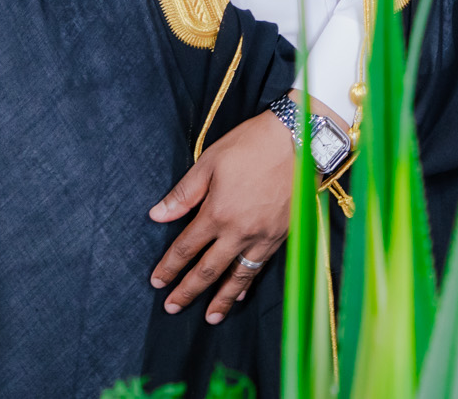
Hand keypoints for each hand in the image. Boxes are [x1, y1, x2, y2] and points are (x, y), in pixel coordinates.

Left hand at [150, 108, 295, 322]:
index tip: (157, 281)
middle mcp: (239, 231)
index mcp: (217, 212)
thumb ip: (184, 193)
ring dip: (221, 299)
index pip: (186, 248)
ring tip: (210, 317)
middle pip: (208, 269)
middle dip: (188, 290)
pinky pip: (261, 267)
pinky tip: (241, 293)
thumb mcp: (210, 161)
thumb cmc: (252, 144)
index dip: (169, 267)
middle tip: (172, 307)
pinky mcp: (282, 235)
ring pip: (238, 276)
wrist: (301, 140)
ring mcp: (263, 237)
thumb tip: (157, 215)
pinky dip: (248, 282)